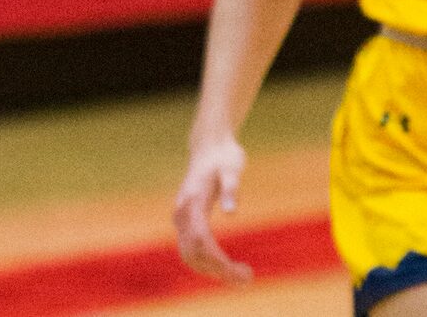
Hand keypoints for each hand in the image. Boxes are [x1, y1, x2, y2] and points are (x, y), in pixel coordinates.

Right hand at [173, 132, 252, 282]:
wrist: (209, 145)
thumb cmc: (223, 155)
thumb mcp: (232, 167)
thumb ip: (232, 188)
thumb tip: (232, 213)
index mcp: (192, 203)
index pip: (200, 241)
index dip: (217, 260)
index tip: (237, 272)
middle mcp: (182, 214)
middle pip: (193, 254)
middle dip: (216, 270)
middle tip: (245, 280)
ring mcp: (181, 219)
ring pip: (190, 255)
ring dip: (211, 270)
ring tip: (241, 276)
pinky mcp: (186, 221)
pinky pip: (192, 248)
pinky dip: (206, 262)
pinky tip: (226, 267)